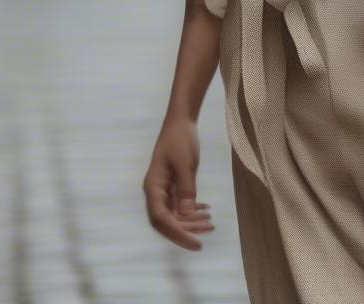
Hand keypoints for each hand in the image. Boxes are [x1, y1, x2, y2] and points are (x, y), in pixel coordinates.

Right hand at [143, 114, 214, 250]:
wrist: (181, 121)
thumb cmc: (180, 139)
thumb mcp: (185, 164)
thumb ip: (186, 189)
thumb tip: (186, 215)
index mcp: (153, 187)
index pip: (161, 219)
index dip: (178, 234)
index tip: (196, 243)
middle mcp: (155, 192)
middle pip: (167, 221)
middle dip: (186, 230)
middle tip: (208, 233)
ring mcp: (164, 190)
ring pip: (175, 215)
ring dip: (191, 221)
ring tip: (211, 222)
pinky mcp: (173, 186)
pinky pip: (180, 205)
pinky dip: (192, 210)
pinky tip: (206, 210)